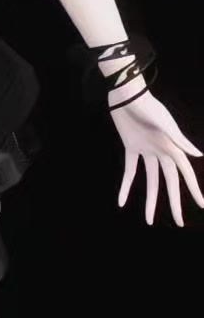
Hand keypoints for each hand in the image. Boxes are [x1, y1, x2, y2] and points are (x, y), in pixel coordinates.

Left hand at [111, 90, 203, 225]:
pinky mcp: (130, 147)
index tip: (202, 205)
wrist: (126, 93)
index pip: (186, 174)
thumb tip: (199, 155)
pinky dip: (125, 187)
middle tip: (179, 223)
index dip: (194, 190)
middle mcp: (162, 151)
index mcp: (172, 148)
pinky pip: (129, 171)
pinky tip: (121, 203)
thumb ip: (180, 140)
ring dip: (150, 201)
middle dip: (174, 203)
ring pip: (150, 181)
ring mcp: (146, 150)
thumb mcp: (165, 124)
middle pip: (170, 183)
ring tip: (149, 221)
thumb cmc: (148, 106)